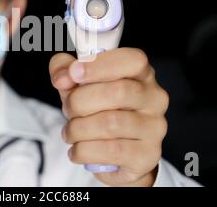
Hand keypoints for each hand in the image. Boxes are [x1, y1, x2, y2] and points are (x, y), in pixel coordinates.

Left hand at [49, 48, 168, 186]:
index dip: (100, 64)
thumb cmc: (98, 108)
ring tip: (70, 132)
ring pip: (111, 124)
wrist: (116, 152)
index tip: (74, 72)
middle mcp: (154, 98)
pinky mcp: (147, 155)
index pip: (131, 60)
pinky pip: (111, 151)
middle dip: (80, 101)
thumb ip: (65, 69)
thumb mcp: (78, 83)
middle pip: (118, 92)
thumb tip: (62, 78)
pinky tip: (77, 150)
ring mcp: (154, 127)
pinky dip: (84, 150)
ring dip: (78, 128)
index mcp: (141, 73)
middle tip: (67, 109)